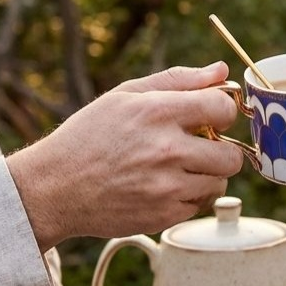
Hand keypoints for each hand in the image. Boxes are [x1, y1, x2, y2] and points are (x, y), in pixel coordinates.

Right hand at [8, 61, 244, 248]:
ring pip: (220, 182)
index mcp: (157, 113)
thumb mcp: (125, 96)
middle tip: (200, 147)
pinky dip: (189, 196)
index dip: (223, 111)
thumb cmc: (90, 136)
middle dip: (221, 150)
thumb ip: (179, 80)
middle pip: (232, 155)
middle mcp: (166, 150)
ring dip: (206, 174)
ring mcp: (166, 187)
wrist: (53, 189)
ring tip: (177, 168)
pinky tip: (164, 187)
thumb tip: (222, 70)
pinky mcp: (164, 215)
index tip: (212, 116)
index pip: (223, 108)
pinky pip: (200, 204)